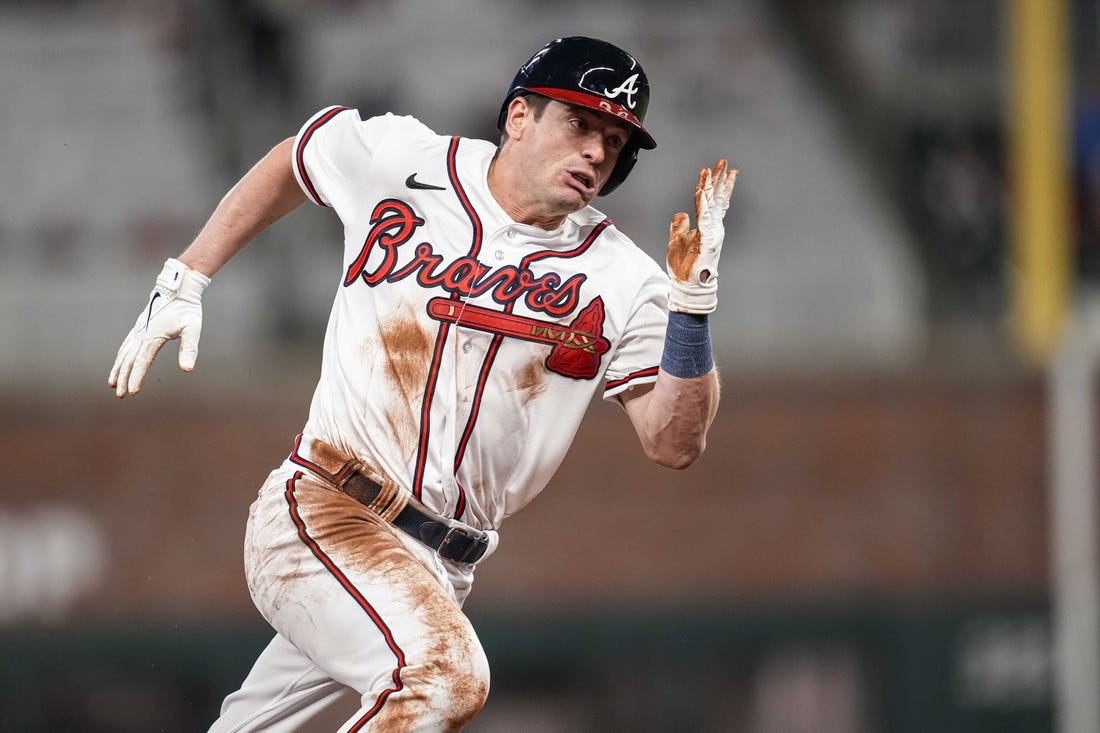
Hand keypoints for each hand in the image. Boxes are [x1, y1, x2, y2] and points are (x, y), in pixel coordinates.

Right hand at [108, 258, 209, 397]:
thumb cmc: (188, 308)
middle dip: (123, 378)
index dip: (136, 378)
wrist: (179, 287)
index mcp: (153, 336)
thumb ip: (189, 349)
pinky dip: (120, 356)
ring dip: (117, 369)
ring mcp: (139, 329)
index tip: (132, 392)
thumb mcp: (193, 328)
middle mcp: (142, 333)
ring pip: (124, 353)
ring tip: (112, 384)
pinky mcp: (140, 326)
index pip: (142, 362)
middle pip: (129, 360)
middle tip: (120, 395)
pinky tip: (119, 362)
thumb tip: (188, 369)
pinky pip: (126, 344)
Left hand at [666, 159, 737, 313]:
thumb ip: (680, 226)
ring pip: (712, 202)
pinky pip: (704, 214)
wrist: (689, 286)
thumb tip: (681, 213)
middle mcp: (713, 227)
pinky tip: (702, 188)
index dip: (714, 185)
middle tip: (724, 162)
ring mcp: (712, 232)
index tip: (716, 170)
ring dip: (713, 184)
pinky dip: (703, 200)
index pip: (713, 202)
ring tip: (715, 168)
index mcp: (708, 227)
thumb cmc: (684, 267)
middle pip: (718, 198)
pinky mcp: (707, 237)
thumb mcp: (677, 241)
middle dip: (720, 179)